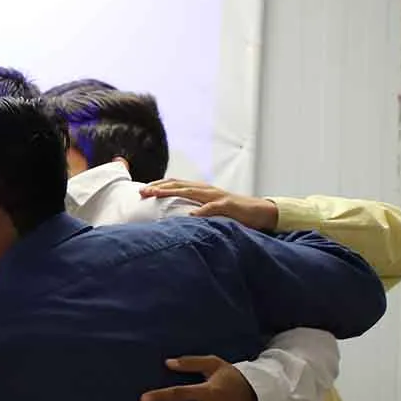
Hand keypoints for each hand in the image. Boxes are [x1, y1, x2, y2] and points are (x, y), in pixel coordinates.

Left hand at [143, 179, 279, 231]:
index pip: (175, 184)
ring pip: (191, 191)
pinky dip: (201, 210)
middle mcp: (206, 190)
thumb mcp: (208, 209)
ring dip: (171, 192)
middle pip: (178, 184)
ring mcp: (217, 196)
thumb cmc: (232, 213)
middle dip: (158, 187)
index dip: (158, 186)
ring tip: (155, 195)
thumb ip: (193, 209)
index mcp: (200, 190)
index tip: (141, 190)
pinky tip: (191, 215)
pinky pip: (213, 207)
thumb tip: (172, 217)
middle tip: (141, 191)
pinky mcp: (228, 205)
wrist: (259, 212)